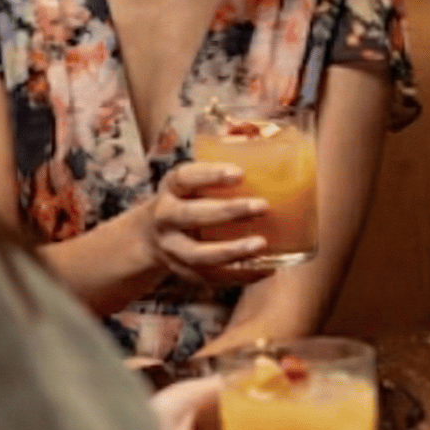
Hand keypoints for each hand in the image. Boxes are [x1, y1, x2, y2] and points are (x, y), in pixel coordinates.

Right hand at [144, 162, 278, 286]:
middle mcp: (166, 218)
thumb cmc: (188, 200)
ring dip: (232, 251)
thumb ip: (222, 172)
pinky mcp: (184, 272)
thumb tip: (279, 151)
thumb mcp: (192, 182)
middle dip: (227, 212)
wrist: (150, 237)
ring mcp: (172, 249)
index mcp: (171, 189)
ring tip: (262, 244)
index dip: (210, 175)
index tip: (240, 173)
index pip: (185, 178)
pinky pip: (211, 278)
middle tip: (262, 206)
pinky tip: (266, 269)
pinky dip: (239, 275)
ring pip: (199, 255)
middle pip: (192, 216)